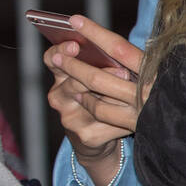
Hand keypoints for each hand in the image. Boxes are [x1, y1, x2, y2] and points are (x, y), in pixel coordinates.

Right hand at [44, 14, 144, 185]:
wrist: (95, 139)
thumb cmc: (99, 99)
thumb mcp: (93, 79)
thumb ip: (97, 65)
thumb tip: (116, 55)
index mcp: (60, 77)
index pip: (51, 59)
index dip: (60, 51)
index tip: (74, 45)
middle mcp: (59, 97)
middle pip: (73, 83)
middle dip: (99, 76)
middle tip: (123, 72)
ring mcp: (69, 118)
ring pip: (95, 104)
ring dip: (117, 98)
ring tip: (133, 94)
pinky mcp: (85, 135)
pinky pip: (110, 122)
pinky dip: (125, 118)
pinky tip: (133, 115)